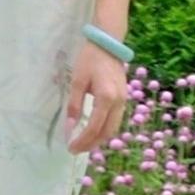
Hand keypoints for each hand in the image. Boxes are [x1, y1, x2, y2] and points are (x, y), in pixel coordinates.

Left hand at [59, 41, 134, 155]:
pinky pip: (116, 121)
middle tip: (76, 150)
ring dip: (99, 139)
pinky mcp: (124, 99)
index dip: (82, 140)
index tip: (70, 148)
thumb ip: (74, 105)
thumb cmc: (90, 61)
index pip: (94, 127)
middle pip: (107, 132)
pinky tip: (94, 131)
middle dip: (92, 144)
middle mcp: (119, 103)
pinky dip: (105, 130)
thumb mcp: (77, 82)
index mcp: (106, 98)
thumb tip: (69, 127)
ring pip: (113, 128)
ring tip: (84, 143)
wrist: (108, 45)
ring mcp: (124, 101)